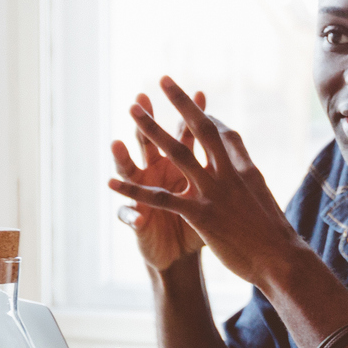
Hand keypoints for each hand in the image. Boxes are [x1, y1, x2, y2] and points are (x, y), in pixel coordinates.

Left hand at [108, 76, 309, 287]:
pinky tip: (111, 183)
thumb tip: (250, 175)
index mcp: (246, 169)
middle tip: (162, 80)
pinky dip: (133, 191)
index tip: (196, 106)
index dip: (208, 118)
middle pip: (201, 129)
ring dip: (151, 129)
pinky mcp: (201, 215)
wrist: (282, 260)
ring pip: (178, 153)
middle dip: (181, 103)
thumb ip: (250, 183)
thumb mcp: (264, 200)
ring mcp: (214, 192)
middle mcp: (230, 173)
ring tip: (132, 109)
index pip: (225, 135)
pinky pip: (161, 199)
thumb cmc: (276, 236)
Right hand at [111, 88, 205, 272]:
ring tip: (116, 144)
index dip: (192, 115)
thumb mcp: (212, 192)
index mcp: (179, 165)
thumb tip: (231, 134)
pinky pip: (128, 216)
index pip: (186, 134)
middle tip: (140, 98)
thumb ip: (217, 165)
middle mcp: (158, 174)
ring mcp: (143, 195)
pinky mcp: (136, 221)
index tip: (201, 92)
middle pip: (151, 143)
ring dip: (122, 158)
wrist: (181, 255)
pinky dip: (130, 214)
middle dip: (148, 122)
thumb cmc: (200, 221)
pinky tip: (135, 214)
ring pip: (129, 172)